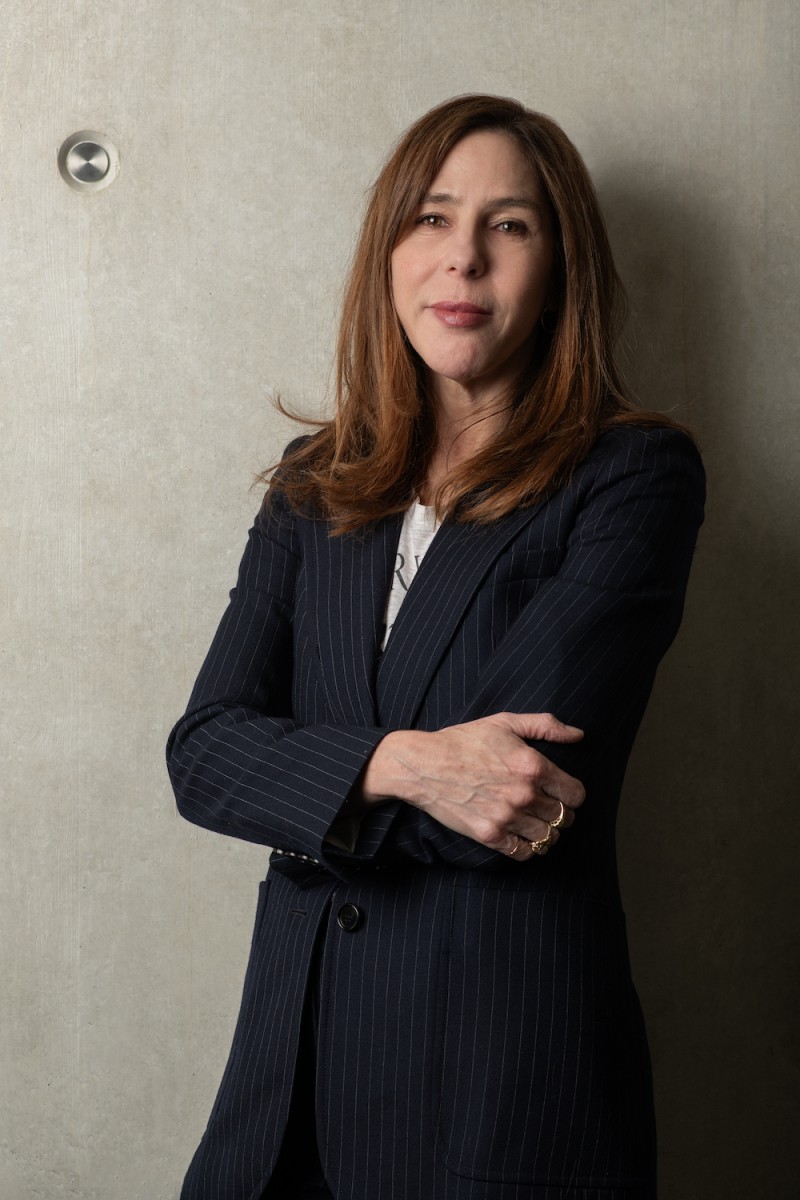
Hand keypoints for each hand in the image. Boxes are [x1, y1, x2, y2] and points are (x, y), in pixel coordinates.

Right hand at [360, 712, 584, 860]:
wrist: (423, 764)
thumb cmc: (464, 740)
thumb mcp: (505, 722)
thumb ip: (546, 725)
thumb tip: (579, 735)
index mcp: (533, 766)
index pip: (576, 794)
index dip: (574, 794)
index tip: (564, 792)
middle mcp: (524, 794)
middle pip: (565, 817)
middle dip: (561, 813)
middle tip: (549, 807)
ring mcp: (506, 817)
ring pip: (547, 837)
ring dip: (547, 832)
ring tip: (537, 823)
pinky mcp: (489, 834)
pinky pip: (524, 853)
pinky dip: (529, 848)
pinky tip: (522, 837)